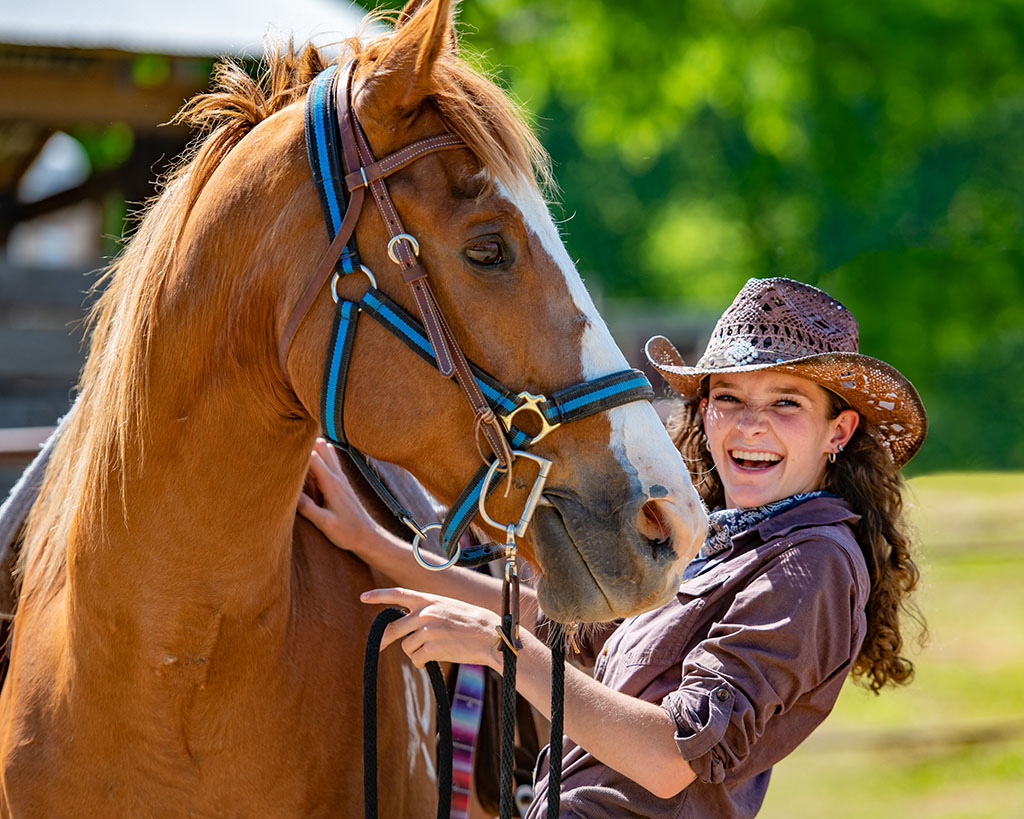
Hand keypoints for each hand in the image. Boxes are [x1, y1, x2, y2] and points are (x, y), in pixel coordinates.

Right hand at [297, 438, 376, 553]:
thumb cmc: (347, 531)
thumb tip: (289, 494)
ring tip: (301, 447)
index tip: (283, 452)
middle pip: (321, 448)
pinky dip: (323, 456)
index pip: (312, 457)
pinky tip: (320, 455)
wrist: (368, 536)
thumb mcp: (325, 523)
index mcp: (331, 483)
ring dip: (315, 448)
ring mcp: (341, 478)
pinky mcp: (343, 483)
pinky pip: (332, 462)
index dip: (297, 453)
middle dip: (305, 445)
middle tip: (288, 446)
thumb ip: (307, 508)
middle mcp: (337, 476)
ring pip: (328, 452)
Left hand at [361, 587, 502, 670]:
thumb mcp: (448, 607)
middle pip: (393, 628)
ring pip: (406, 647)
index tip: (363, 597)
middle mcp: (425, 613)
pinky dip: (423, 663)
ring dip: (416, 652)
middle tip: (379, 646)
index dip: (379, 595)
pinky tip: (435, 660)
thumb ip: (427, 611)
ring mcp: (428, 630)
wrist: (490, 635)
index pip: (398, 594)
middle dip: (385, 639)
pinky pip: (417, 660)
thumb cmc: (471, 622)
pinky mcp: (432, 648)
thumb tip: (407, 624)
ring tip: (435, 650)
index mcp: (429, 600)